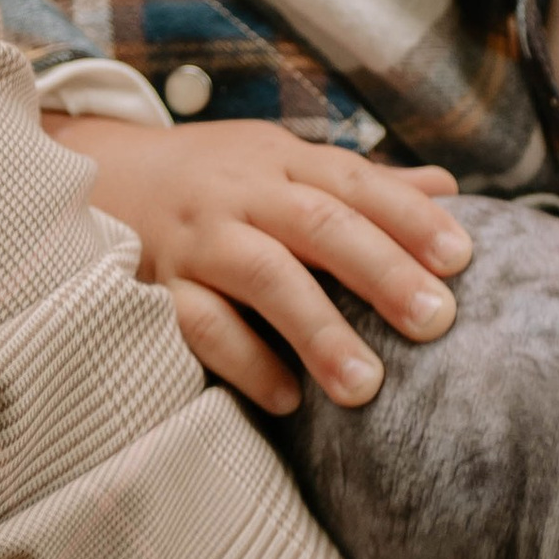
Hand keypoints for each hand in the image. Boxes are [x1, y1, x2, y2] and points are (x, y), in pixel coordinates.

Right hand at [43, 111, 473, 414]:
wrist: (95, 172)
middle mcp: (240, 192)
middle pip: (317, 223)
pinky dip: (243, 362)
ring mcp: (196, 239)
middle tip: (436, 322)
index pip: (355, 181)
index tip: (463, 259)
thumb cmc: (214, 176)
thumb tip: (449, 190)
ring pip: (261, 275)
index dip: (409, 217)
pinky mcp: (155, 286)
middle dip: (380, 270)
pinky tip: (286, 400)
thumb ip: (363, 182)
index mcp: (281, 159)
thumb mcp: (283, 160)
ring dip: (316, 330)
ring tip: (366, 387)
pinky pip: (197, 326)